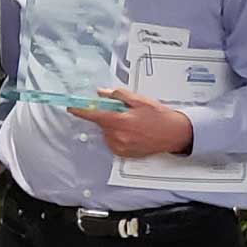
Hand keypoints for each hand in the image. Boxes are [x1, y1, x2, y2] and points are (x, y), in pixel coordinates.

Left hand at [67, 87, 193, 157]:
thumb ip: (118, 95)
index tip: (72, 108)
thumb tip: (102, 93)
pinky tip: (133, 133)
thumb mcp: (139, 100)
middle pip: (102, 124)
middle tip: (124, 113)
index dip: (81, 111)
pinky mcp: (125, 154)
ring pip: (107, 133)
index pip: (94, 115)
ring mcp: (121, 147)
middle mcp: (118, 136)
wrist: (174, 134)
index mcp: (120, 121)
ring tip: (133, 124)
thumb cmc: (159, 117)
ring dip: (114, 127)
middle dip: (109, 116)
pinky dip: (119, 137)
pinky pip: (114, 143)